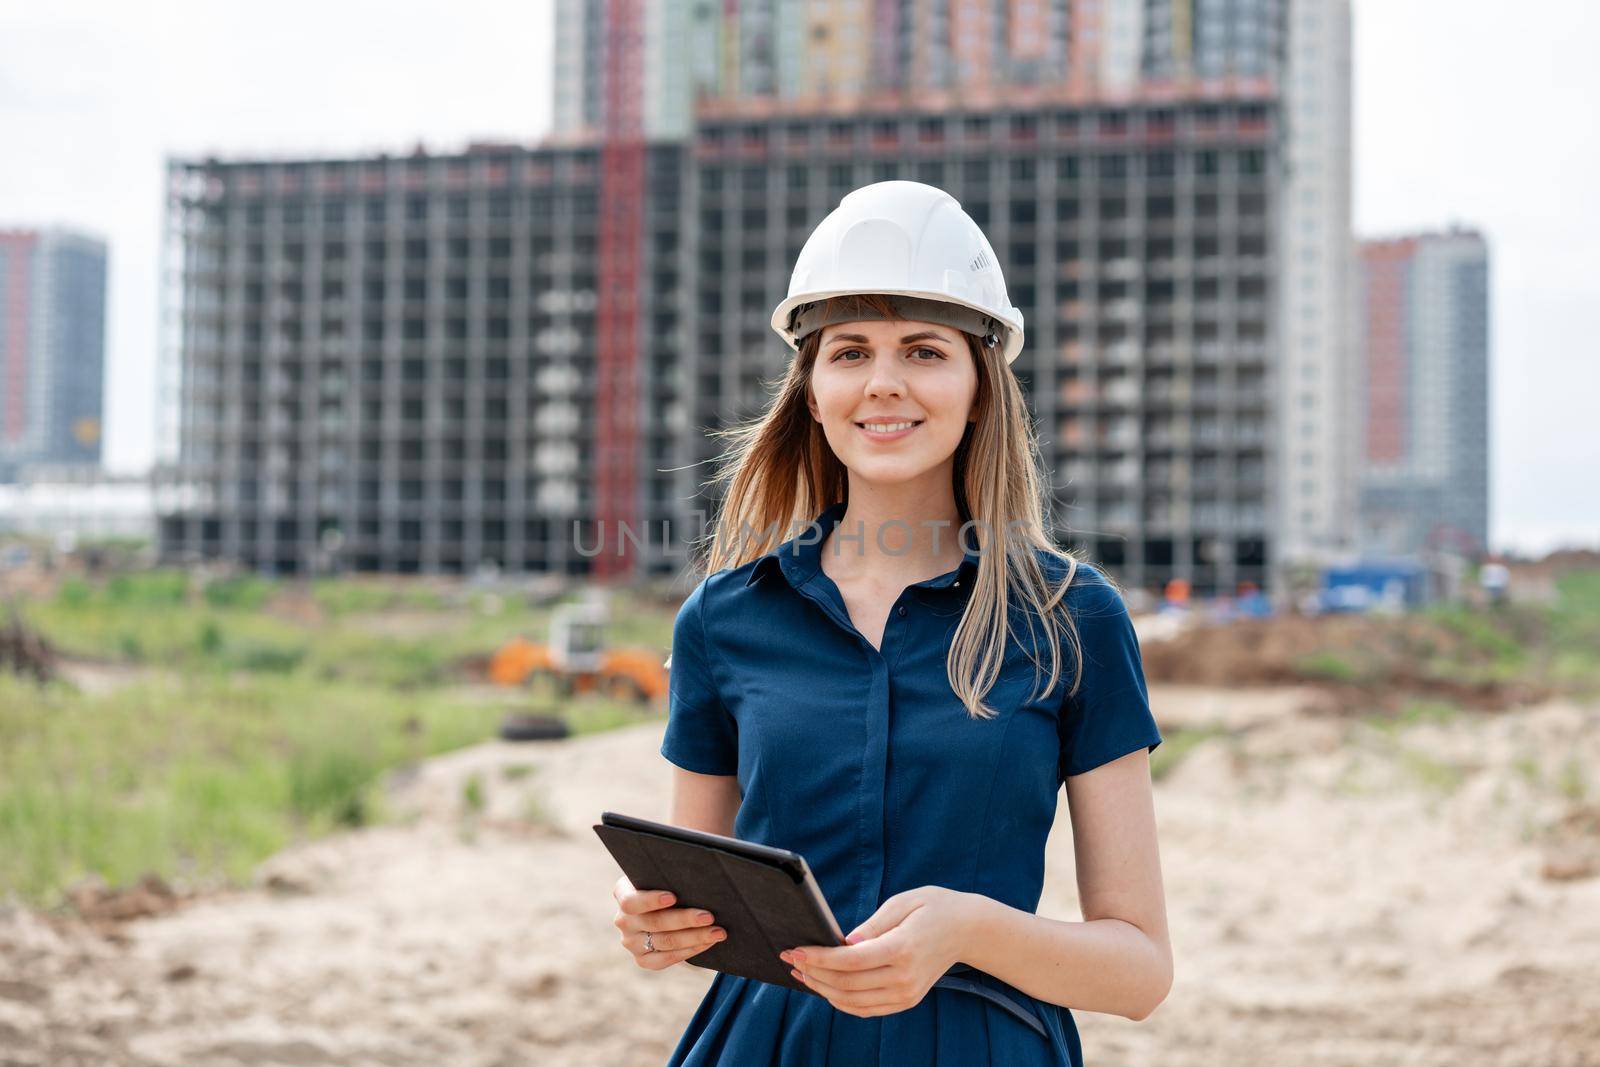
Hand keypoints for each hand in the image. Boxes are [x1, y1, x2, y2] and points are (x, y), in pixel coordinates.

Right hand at [611, 873, 726, 969]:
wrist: (663, 907)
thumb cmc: (669, 884)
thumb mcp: (663, 876)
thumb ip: (672, 876)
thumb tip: (701, 874)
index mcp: (623, 893)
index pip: (631, 900)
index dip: (651, 900)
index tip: (673, 896)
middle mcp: (623, 920)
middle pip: (654, 922)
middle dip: (685, 920)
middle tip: (709, 916)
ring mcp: (630, 942)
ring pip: (665, 942)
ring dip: (695, 937)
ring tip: (717, 932)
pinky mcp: (642, 960)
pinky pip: (666, 959)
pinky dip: (690, 951)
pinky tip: (707, 943)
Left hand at [779, 886, 980, 1017]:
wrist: (967, 930)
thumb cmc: (933, 908)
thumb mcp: (903, 902)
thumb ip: (872, 925)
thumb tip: (844, 942)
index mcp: (903, 948)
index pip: (850, 961)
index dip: (819, 958)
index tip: (796, 950)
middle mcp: (905, 977)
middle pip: (847, 984)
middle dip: (813, 973)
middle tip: (791, 960)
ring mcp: (907, 994)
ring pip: (853, 1002)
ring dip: (823, 990)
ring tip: (802, 975)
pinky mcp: (907, 1001)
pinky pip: (866, 1009)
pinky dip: (842, 1002)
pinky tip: (826, 988)